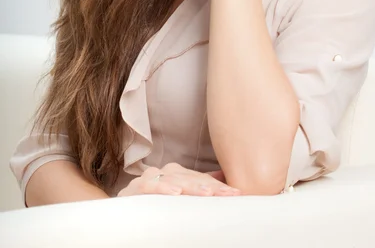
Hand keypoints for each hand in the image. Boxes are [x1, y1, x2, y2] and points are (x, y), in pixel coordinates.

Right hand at [117, 163, 240, 196]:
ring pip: (173, 178)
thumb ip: (197, 187)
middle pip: (190, 177)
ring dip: (191, 186)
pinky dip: (162, 187)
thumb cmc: (153, 208)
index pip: (200, 179)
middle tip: (228, 194)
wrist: (122, 218)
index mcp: (175, 174)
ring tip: (208, 193)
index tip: (237, 194)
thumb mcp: (178, 198)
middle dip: (211, 186)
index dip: (219, 186)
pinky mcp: (133, 189)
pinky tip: (175, 192)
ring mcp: (148, 178)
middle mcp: (163, 172)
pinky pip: (149, 185)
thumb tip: (223, 177)